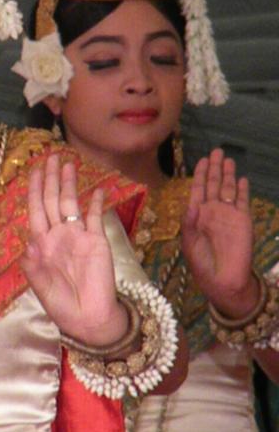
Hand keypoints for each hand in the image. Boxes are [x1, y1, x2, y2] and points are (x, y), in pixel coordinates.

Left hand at [22, 155, 125, 345]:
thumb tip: (26, 246)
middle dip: (51, 179)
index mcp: (41, 244)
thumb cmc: (62, 305)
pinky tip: (97, 189)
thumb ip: (32, 266)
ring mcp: (78, 236)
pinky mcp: (98, 241)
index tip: (34, 169)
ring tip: (68, 164)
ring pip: (72, 204)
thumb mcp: (40, 287)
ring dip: (70, 184)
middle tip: (51, 156)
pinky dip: (95, 203)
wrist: (89, 319)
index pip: (36, 209)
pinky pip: (95, 217)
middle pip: (53, 200)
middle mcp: (58, 235)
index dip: (36, 189)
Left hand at [182, 148, 254, 315]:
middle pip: (213, 184)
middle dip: (214, 168)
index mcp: (196, 215)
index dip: (199, 174)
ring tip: (228, 159)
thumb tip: (191, 203)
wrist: (224, 280)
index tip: (201, 159)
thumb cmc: (202, 263)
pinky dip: (241, 190)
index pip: (198, 189)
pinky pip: (242, 201)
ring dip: (228, 174)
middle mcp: (212, 211)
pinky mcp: (243, 220)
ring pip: (228, 189)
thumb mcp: (189, 242)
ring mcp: (228, 214)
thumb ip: (189, 222)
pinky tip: (241, 178)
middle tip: (216, 150)